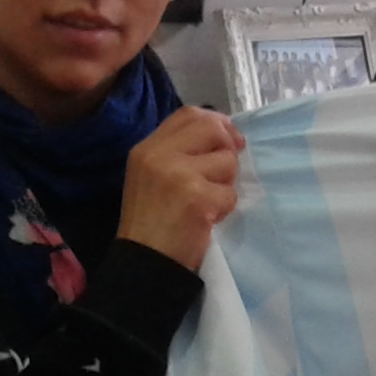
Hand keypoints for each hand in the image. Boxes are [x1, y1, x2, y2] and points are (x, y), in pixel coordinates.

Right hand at [116, 107, 244, 270]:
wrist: (144, 260)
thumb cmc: (149, 220)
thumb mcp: (151, 175)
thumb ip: (178, 151)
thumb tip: (222, 134)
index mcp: (147, 148)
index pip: (188, 114)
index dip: (215, 122)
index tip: (227, 139)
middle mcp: (161, 155)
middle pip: (212, 128)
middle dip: (227, 147)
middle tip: (226, 169)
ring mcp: (180, 175)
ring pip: (227, 162)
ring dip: (225, 184)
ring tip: (206, 201)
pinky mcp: (199, 198)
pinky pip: (231, 194)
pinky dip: (225, 208)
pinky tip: (207, 218)